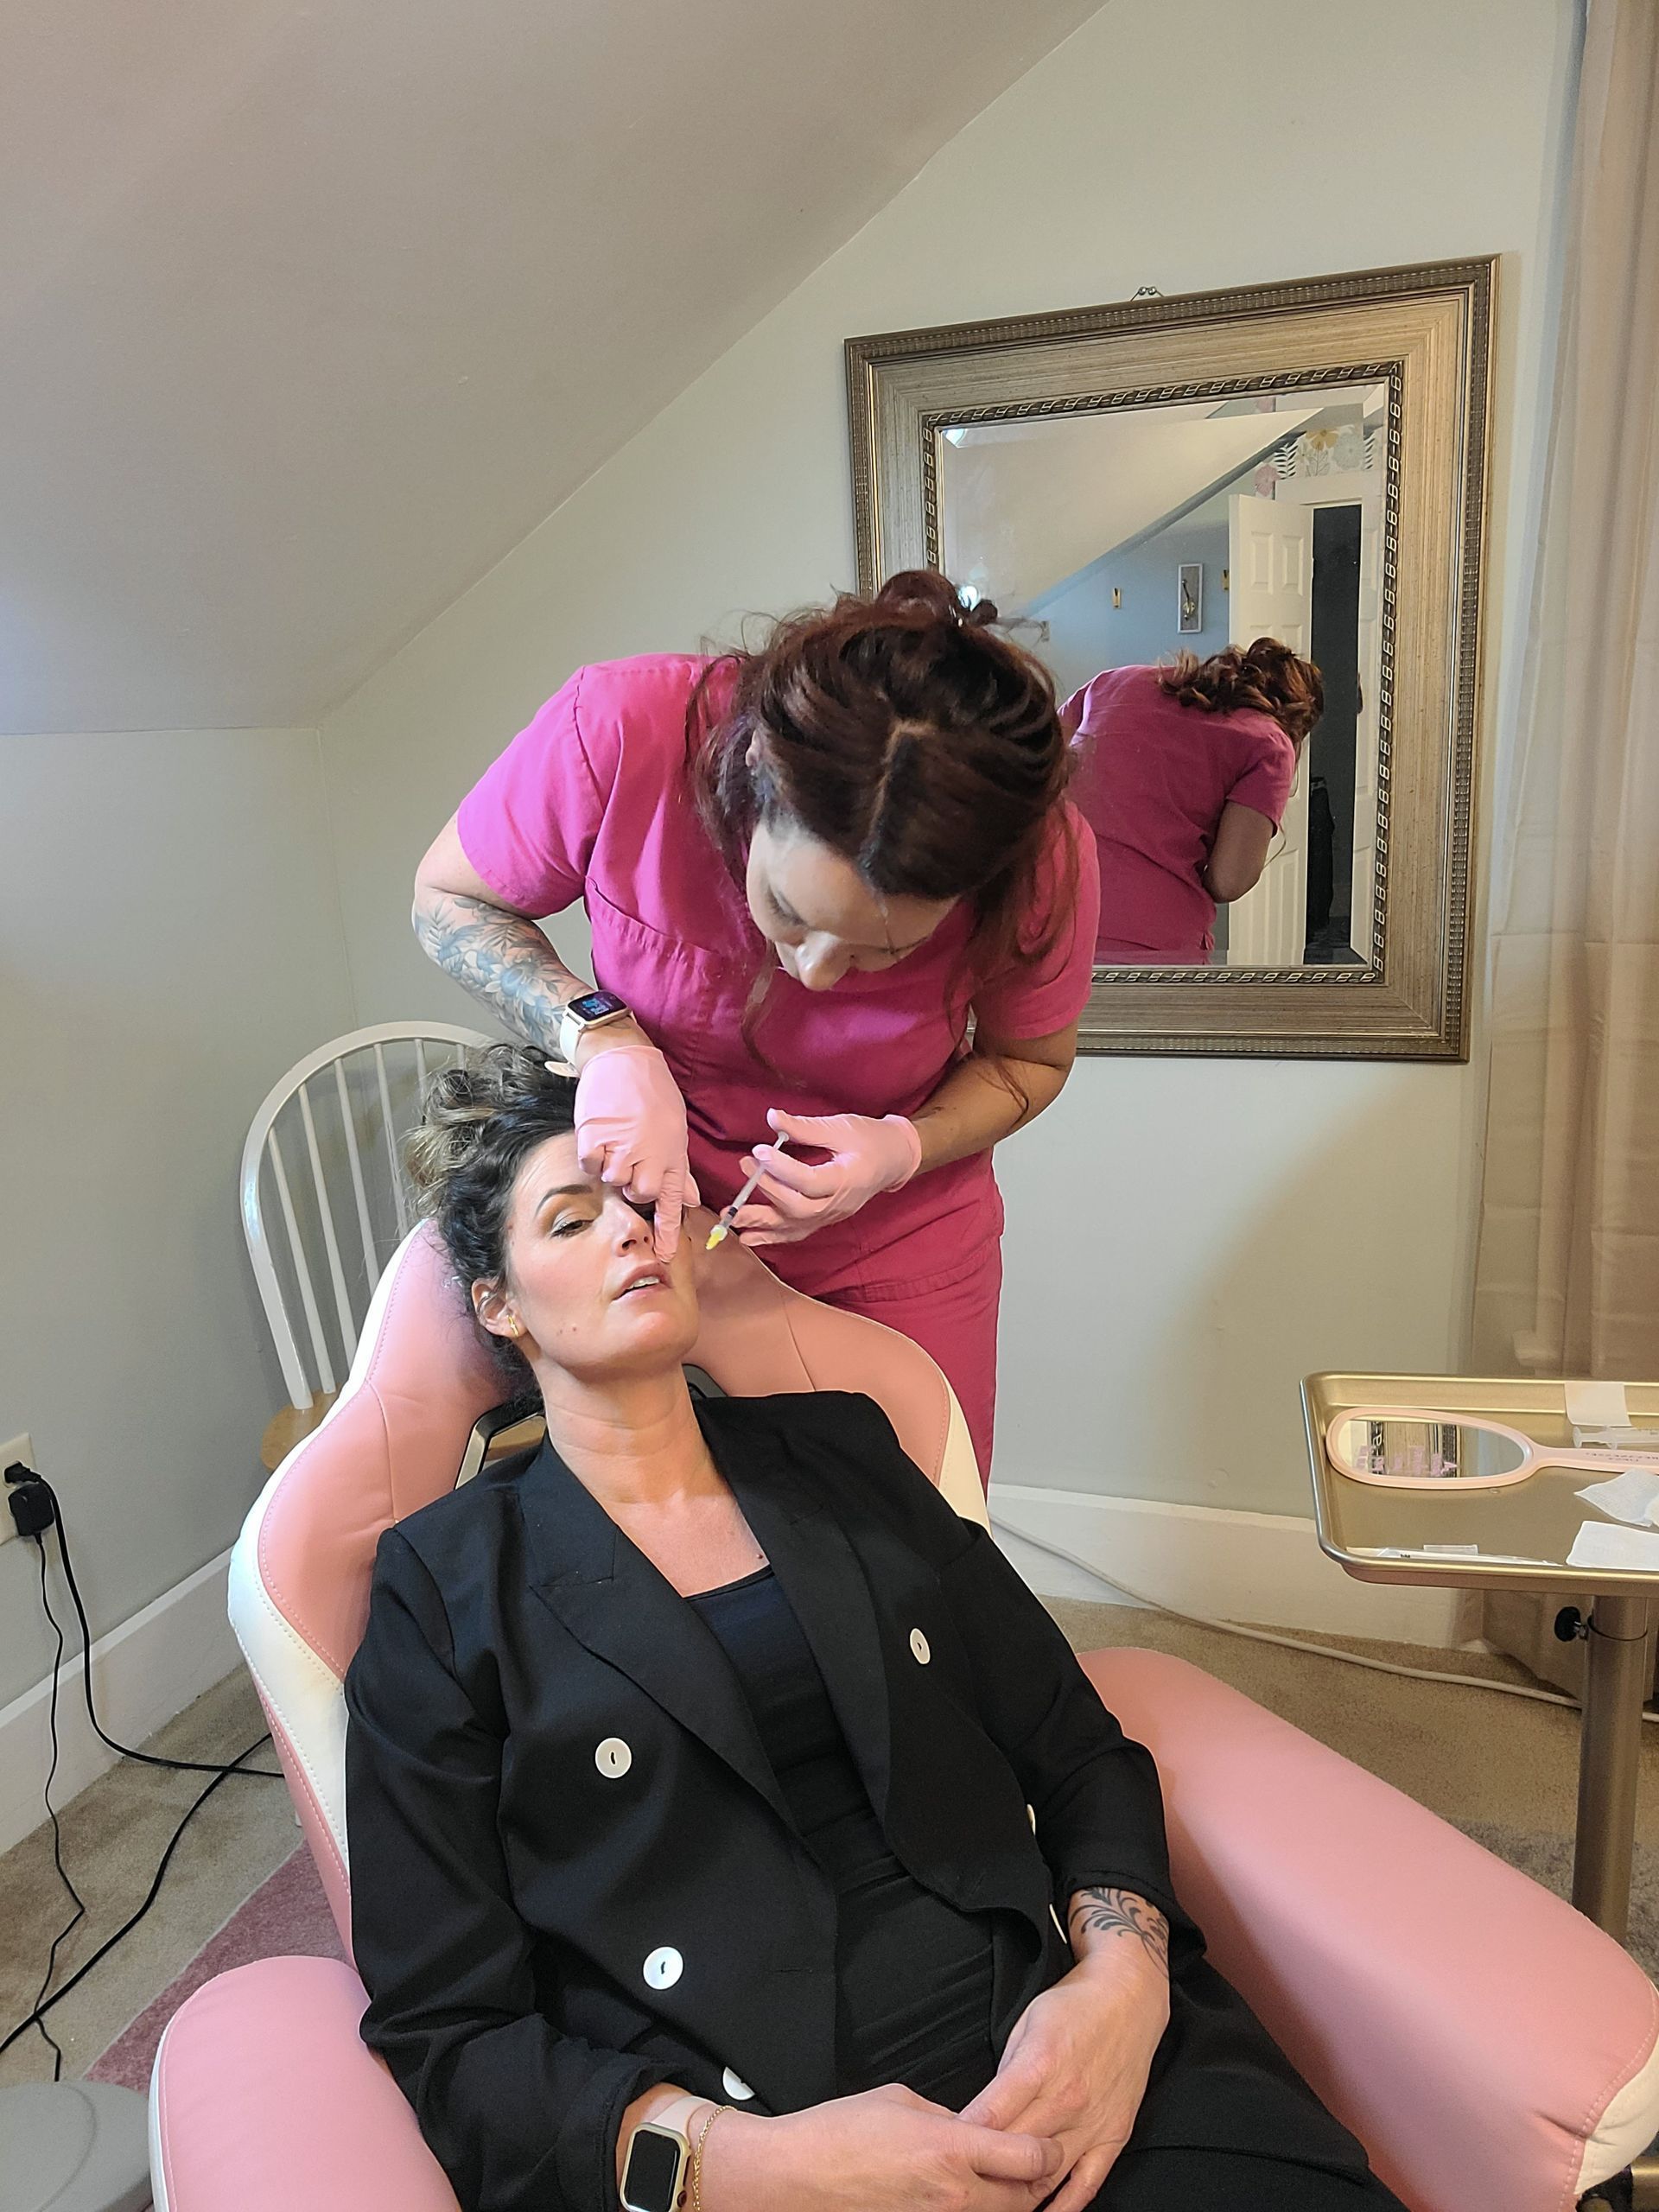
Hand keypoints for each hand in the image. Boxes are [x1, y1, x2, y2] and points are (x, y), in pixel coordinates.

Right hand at [572, 1041, 697, 1261]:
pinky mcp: (594, 1137)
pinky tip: (600, 1135)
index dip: (667, 1232)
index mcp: (672, 1154)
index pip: (671, 1203)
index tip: (663, 1256)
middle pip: (639, 1195)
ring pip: (613, 1181)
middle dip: (633, 1184)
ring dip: (612, 1166)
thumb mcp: (676, 1130)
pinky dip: (592, 1155)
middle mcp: (648, 1154)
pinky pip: (591, 1165)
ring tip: (617, 1140)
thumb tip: (692, 1200)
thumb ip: (680, 1170)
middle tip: (632, 1158)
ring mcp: (620, 1147)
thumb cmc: (653, 1094)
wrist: (623, 1059)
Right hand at [706, 2083, 1062, 2211]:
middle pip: (1027, 2198)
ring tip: (1002, 2180)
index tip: (1048, 2140)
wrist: (796, 2177)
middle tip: (1032, 2161)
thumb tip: (973, 2128)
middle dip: (1037, 2179)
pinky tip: (966, 2198)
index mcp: (952, 2148)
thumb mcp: (902, 2101)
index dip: (1049, 2149)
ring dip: (1010, 2201)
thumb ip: (949, 2118)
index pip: (1032, 2158)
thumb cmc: (842, 2132)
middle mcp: (954, 2195)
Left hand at [731, 1110, 921, 1246]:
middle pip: (799, 1207)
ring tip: (732, 1217)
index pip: (810, 1180)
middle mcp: (839, 1203)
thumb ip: (805, 1127)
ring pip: (794, 1225)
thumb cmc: (870, 1139)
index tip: (758, 1151)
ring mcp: (831, 1216)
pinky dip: (772, 1237)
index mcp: (847, 1178)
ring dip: (761, 1222)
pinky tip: (748, 1237)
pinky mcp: (825, 1219)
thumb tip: (771, 1117)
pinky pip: (797, 1233)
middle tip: (745, 1166)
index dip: (781, 1168)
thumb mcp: (841, 1126)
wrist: (894, 1159)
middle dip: (768, 1190)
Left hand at [959, 1950, 1168, 2211]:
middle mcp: (1066, 2099)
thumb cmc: (1072, 2007)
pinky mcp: (1114, 2136)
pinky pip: (1088, 2184)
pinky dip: (1065, 2206)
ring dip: (1018, 2195)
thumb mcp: (1025, 2025)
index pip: (990, 2116)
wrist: (1129, 1997)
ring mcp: (1092, 2122)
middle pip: (1014, 2150)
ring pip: (1047, 2174)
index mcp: (1038, 2065)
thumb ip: (1005, 2074)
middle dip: (983, 2170)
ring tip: (993, 2204)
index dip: (962, 2139)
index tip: (941, 2154)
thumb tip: (981, 2115)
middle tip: (958, 2183)